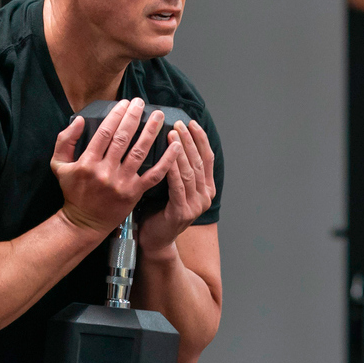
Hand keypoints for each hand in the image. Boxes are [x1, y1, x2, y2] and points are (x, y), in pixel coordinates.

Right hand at [50, 98, 180, 232]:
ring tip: (158, 116)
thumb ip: (64, 140)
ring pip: (139, 152)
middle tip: (141, 102)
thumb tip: (78, 119)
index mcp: (87, 162)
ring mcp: (122, 183)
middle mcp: (105, 171)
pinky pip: (154, 175)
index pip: (104, 132)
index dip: (116, 115)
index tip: (124, 102)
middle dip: (133, 117)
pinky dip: (167, 160)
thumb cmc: (73, 192)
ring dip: (151, 132)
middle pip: (123, 138)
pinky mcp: (135, 193)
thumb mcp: (59, 165)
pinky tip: (176, 146)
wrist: (84, 222)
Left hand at [136, 119, 217, 253]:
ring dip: (180, 151)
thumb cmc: (160, 210)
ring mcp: (195, 206)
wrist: (155, 239)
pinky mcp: (181, 212)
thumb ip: (179, 169)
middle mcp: (205, 197)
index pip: (207, 159)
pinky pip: (177, 185)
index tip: (191, 123)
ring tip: (172, 134)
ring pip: (190, 172)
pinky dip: (173, 168)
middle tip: (179, 123)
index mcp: (207, 189)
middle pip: (199, 162)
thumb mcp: (175, 186)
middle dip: (189, 140)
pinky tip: (167, 156)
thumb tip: (173, 139)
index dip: (201, 139)